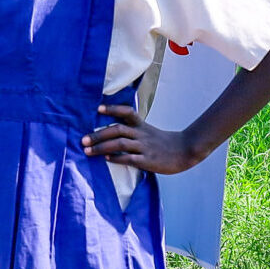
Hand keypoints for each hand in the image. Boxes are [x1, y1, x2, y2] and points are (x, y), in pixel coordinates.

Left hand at [82, 104, 198, 174]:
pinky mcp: (148, 160)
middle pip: (117, 130)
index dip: (112, 109)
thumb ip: (132, 129)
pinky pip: (130, 158)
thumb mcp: (148, 131)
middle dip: (98, 135)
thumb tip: (109, 130)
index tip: (97, 108)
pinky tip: (107, 159)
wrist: (186, 151)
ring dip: (101, 147)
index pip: (127, 112)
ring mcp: (145, 147)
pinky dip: (117, 158)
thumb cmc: (163, 142)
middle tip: (83, 140)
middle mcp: (141, 134)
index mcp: (141, 125)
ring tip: (88, 151)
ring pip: (120, 144)